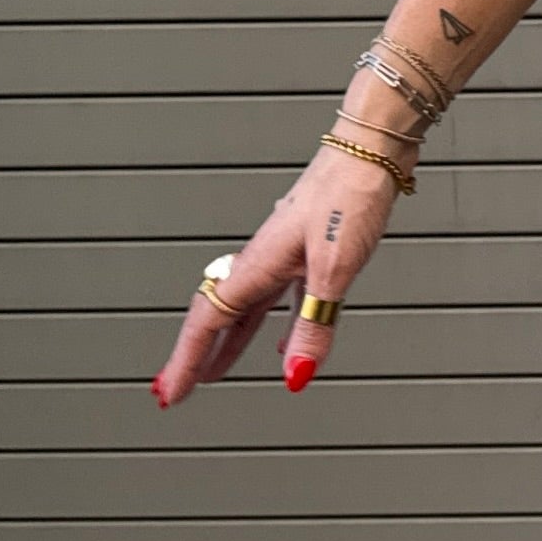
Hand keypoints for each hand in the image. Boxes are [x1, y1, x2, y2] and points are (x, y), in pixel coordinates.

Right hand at [151, 147, 401, 409]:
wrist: (371, 148)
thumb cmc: (351, 194)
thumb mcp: (334, 268)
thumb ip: (314, 324)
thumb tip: (296, 374)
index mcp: (258, 263)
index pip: (209, 321)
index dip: (186, 360)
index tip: (170, 391)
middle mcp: (262, 259)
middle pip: (216, 316)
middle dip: (193, 355)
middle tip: (174, 388)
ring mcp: (282, 254)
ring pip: (244, 309)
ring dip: (226, 343)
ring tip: (215, 373)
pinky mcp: (306, 250)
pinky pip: (277, 299)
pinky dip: (273, 327)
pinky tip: (285, 345)